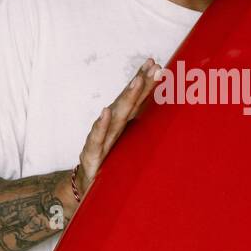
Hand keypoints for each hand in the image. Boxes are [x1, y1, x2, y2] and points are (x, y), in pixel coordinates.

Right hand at [73, 56, 163, 198]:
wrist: (85, 186)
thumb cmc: (109, 163)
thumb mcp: (129, 147)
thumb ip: (142, 132)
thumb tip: (166, 121)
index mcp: (121, 124)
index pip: (134, 100)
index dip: (144, 82)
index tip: (155, 64)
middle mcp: (111, 127)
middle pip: (128, 102)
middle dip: (140, 83)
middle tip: (152, 66)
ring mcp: (101, 139)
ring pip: (116, 116)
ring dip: (126, 97)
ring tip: (136, 82)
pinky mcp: (92, 155)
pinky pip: (97, 139)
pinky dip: (101, 125)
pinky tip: (105, 112)